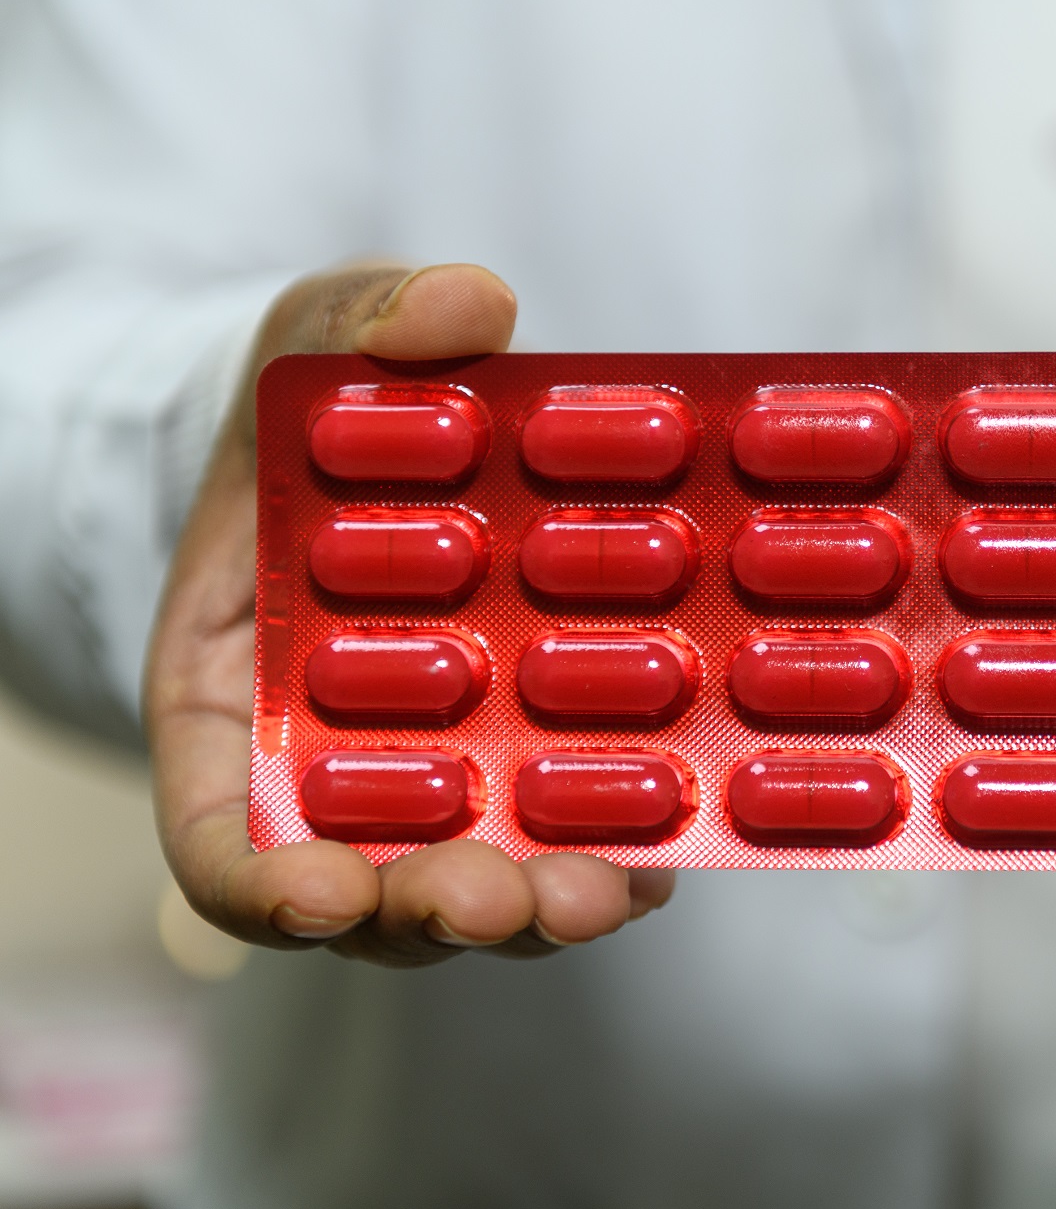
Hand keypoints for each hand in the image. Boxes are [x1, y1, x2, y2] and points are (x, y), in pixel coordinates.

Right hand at [144, 263, 677, 966]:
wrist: (393, 447)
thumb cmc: (321, 414)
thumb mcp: (318, 343)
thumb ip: (366, 321)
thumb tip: (469, 300)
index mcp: (237, 702)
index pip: (220, 838)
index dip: (265, 886)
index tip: (323, 895)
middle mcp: (338, 775)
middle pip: (370, 891)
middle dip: (436, 908)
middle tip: (503, 899)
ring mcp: (445, 786)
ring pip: (485, 884)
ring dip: (544, 905)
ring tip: (613, 891)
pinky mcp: (539, 772)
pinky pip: (575, 835)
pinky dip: (625, 851)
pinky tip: (682, 838)